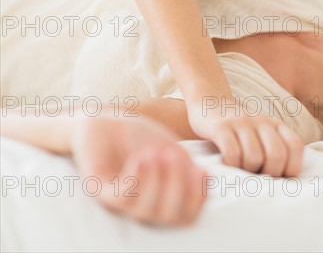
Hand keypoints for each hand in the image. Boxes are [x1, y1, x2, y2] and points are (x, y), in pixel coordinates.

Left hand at [70, 116, 206, 226]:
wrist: (109, 121)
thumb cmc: (143, 139)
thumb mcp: (174, 154)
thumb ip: (189, 172)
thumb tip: (205, 187)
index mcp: (165, 201)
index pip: (187, 216)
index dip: (199, 198)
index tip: (202, 170)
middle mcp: (145, 208)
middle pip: (170, 217)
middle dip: (177, 185)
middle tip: (172, 155)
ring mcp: (123, 203)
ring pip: (146, 211)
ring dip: (156, 180)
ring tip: (153, 153)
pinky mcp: (102, 193)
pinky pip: (123, 198)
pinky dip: (136, 178)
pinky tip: (139, 158)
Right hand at [187, 103, 303, 176]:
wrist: (209, 102)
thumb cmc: (238, 130)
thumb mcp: (262, 133)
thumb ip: (275, 149)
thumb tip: (284, 182)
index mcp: (276, 125)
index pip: (295, 146)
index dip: (292, 167)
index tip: (279, 176)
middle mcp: (262, 121)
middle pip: (277, 155)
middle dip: (269, 173)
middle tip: (258, 177)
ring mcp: (241, 123)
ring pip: (254, 157)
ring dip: (248, 171)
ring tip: (240, 170)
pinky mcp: (221, 127)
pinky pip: (232, 153)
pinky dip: (231, 165)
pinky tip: (227, 165)